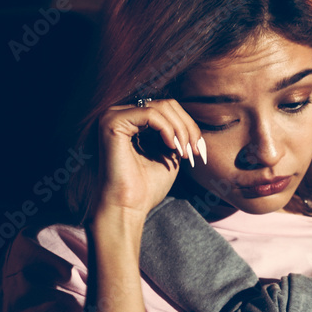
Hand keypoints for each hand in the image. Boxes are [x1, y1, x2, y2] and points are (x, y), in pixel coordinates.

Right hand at [94, 99, 206, 218]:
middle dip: (188, 127)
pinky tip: (171, 148)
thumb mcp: (169, 153)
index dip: (189, 126)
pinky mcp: (112, 122)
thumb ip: (177, 134)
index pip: (167, 109)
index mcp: (132, 121)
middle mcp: (119, 114)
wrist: (128, 206)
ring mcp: (113, 116)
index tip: (200, 150)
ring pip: (161, 107)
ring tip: (184, 153)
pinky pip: (150, 114)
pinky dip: (167, 130)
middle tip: (196, 151)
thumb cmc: (147, 186)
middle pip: (166, 104)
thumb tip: (192, 122)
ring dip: (181, 130)